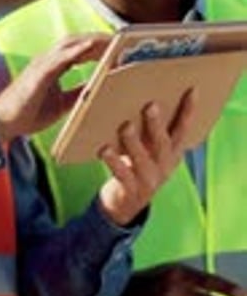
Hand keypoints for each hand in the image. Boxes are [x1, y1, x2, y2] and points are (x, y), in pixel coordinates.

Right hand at [0, 34, 109, 142]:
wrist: (3, 123)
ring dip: (92, 39)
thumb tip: (99, 87)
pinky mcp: (38, 72)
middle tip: (123, 39)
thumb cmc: (29, 114)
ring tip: (112, 39)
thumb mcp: (62, 104)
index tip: (119, 47)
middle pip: (78, 42)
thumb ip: (79, 93)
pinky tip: (90, 46)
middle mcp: (48, 60)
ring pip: (70, 44)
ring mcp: (42, 63)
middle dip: (99, 39)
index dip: (98, 47)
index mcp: (53, 66)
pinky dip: (76, 49)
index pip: (79, 50)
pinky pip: (59, 57)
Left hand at [97, 90, 195, 225]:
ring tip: (125, 126)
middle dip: (156, 124)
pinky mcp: (131, 190)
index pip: (183, 129)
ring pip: (141, 158)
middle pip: (162, 143)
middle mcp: (164, 166)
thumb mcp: (149, 150)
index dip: (189, 111)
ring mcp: (149, 179)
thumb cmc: (137, 166)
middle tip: (150, 105)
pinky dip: (113, 161)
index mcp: (172, 153)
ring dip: (133, 141)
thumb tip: (142, 98)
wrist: (126, 205)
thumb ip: (150, 131)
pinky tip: (104, 149)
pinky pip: (122, 173)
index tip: (191, 90)